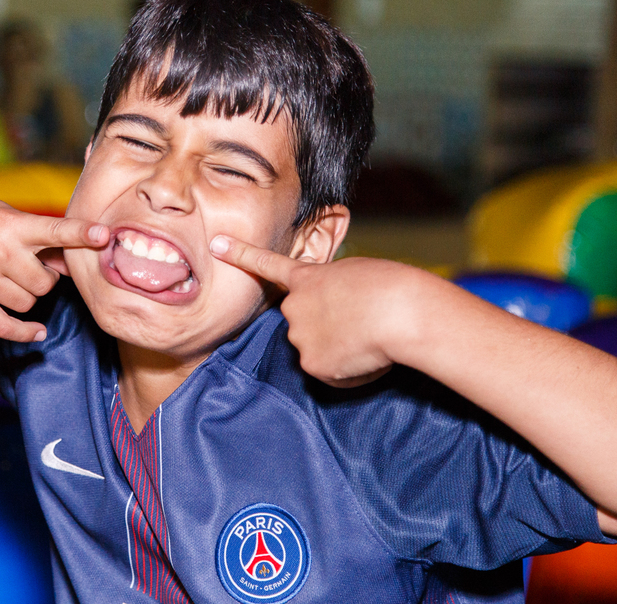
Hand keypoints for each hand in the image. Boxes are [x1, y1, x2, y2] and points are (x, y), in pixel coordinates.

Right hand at [0, 193, 108, 342]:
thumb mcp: (1, 214)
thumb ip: (34, 237)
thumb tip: (66, 264)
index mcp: (11, 224)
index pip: (54, 230)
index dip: (81, 234)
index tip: (104, 235)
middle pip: (45, 282)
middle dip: (43, 278)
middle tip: (27, 267)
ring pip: (28, 303)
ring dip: (26, 297)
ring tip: (8, 279)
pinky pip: (4, 326)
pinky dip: (24, 332)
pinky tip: (36, 331)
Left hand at [210, 236, 422, 386]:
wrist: (398, 313)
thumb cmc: (389, 287)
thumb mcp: (355, 275)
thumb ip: (333, 291)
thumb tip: (335, 318)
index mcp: (307, 278)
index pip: (267, 265)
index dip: (241, 254)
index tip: (217, 244)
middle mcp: (294, 307)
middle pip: (303, 322)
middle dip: (326, 325)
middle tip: (359, 321)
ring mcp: (299, 337)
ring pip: (318, 349)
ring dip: (340, 348)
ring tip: (368, 335)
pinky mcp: (312, 365)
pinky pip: (332, 373)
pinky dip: (351, 370)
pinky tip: (367, 354)